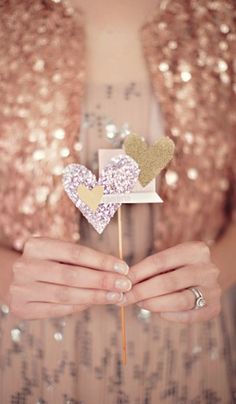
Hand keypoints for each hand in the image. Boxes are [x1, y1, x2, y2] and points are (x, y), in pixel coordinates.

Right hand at [9, 237, 130, 319]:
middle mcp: (26, 266)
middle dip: (102, 281)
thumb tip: (117, 271)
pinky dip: (79, 307)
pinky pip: (57, 309)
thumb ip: (82, 260)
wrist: (13, 278)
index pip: (75, 253)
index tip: (123, 268)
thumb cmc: (47, 262)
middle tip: (124, 285)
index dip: (102, 261)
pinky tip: (95, 303)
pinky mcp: (21, 308)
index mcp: (37, 245)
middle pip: (72, 275)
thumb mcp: (58, 252)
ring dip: (95, 296)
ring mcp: (20, 289)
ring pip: (66, 294)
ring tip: (115, 296)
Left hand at [123, 242, 220, 322]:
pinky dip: (170, 315)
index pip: (160, 261)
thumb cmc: (181, 266)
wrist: (209, 276)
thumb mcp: (171, 259)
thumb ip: (152, 269)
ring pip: (179, 300)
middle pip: (168, 282)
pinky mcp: (214, 308)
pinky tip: (158, 313)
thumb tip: (125, 282)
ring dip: (154, 304)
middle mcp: (207, 269)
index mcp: (195, 250)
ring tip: (139, 303)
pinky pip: (189, 316)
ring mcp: (213, 290)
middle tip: (125, 297)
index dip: (138, 272)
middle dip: (142, 291)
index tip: (123, 281)